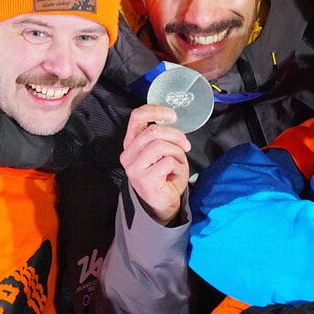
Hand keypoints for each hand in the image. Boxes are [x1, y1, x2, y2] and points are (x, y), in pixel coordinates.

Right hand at [120, 104, 190, 224]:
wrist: (163, 203)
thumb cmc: (165, 175)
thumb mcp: (164, 150)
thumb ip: (162, 135)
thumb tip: (172, 120)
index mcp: (132, 143)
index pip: (136, 117)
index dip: (155, 110)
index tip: (172, 115)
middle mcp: (128, 153)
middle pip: (153, 131)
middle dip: (175, 136)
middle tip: (185, 145)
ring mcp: (133, 167)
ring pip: (160, 145)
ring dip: (177, 152)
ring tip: (179, 162)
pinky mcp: (143, 179)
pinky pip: (167, 162)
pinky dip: (177, 166)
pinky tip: (174, 174)